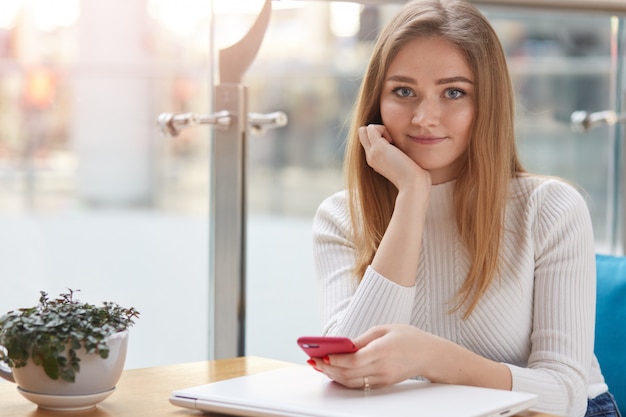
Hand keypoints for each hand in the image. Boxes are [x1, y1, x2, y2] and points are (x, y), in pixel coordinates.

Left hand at [309, 324, 511, 390]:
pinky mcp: (383, 384)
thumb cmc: (408, 337)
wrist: (431, 355)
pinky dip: (344, 379)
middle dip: (328, 368)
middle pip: (349, 373)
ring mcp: (383, 378)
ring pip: (352, 382)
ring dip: (333, 375)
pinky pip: (359, 384)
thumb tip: (342, 345)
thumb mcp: (385, 329)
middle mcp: (382, 368)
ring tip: (318, 366)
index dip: (335, 360)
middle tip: (312, 360)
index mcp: (383, 350)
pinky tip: (333, 371)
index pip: (354, 360)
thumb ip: (363, 338)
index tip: (321, 355)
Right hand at [358, 125, 429, 190]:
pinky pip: (372, 128)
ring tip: (394, 143)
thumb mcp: (404, 164)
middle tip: (393, 141)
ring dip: (381, 129)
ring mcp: (372, 153)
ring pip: (366, 129)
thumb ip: (399, 155)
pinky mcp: (377, 148)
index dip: (380, 136)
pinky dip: (383, 129)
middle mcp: (371, 158)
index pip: (369, 141)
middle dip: (378, 131)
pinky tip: (393, 141)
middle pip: (363, 134)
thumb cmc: (415, 176)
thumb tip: (403, 147)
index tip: (395, 145)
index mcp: (376, 162)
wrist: (413, 184)